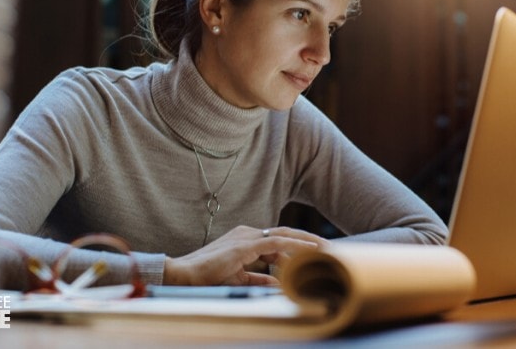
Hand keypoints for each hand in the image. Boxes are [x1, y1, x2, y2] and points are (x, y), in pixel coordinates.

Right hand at [163, 225, 327, 285]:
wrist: (185, 274)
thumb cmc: (207, 277)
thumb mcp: (239, 277)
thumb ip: (259, 277)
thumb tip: (278, 282)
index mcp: (245, 239)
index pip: (277, 240)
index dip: (297, 247)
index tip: (316, 254)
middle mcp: (247, 233)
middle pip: (284, 233)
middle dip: (308, 240)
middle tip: (329, 247)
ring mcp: (246, 237)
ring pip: (284, 235)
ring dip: (306, 241)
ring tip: (326, 248)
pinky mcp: (245, 244)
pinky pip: (276, 242)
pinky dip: (295, 245)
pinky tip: (310, 250)